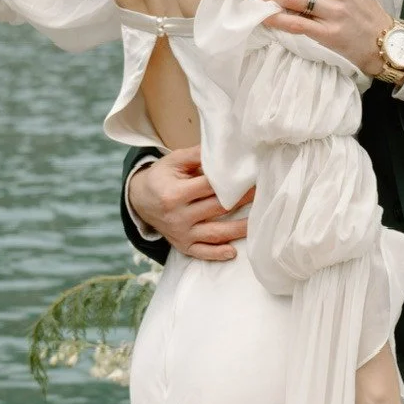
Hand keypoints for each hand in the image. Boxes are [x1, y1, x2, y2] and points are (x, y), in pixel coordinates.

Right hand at [128, 147, 252, 262]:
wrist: (140, 200)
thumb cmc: (161, 177)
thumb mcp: (174, 161)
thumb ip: (197, 154)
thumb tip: (224, 149)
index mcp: (174, 193)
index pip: (209, 187)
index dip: (231, 182)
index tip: (251, 176)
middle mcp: (178, 216)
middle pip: (217, 208)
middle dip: (242, 200)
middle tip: (263, 192)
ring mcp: (181, 233)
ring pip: (214, 233)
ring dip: (239, 229)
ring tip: (259, 222)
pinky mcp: (183, 245)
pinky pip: (201, 252)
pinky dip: (217, 254)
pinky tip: (233, 252)